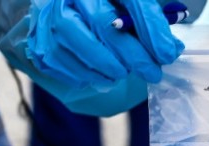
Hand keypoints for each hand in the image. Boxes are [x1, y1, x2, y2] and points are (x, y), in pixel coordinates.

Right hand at [27, 0, 183, 86]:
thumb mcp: (126, 7)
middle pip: (106, 26)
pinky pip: (64, 65)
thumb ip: (148, 22)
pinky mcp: (38, 41)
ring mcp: (50, 18)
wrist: (60, 11)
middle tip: (152, 73)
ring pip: (84, 48)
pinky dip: (86, 75)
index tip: (167, 54)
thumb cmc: (101, 9)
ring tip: (122, 73)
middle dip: (134, 56)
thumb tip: (170, 49)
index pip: (133, 0)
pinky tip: (100, 75)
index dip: (152, 28)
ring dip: (109, 68)